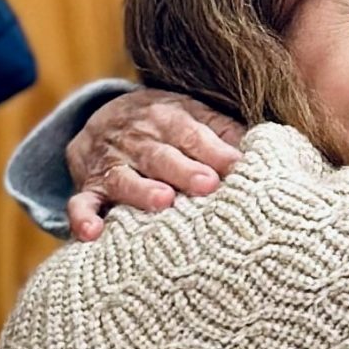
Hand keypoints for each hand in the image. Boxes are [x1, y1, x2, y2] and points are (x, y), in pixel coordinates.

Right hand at [64, 90, 244, 241]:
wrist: (104, 115)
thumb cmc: (168, 126)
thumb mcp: (195, 115)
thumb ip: (226, 133)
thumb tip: (268, 151)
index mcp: (168, 118)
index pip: (193, 133)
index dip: (214, 150)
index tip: (237, 167)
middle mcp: (137, 138)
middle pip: (160, 154)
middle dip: (183, 169)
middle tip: (207, 185)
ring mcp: (110, 164)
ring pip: (123, 177)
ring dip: (141, 190)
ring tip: (162, 201)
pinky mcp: (89, 187)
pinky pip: (80, 202)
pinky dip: (82, 217)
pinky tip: (92, 233)